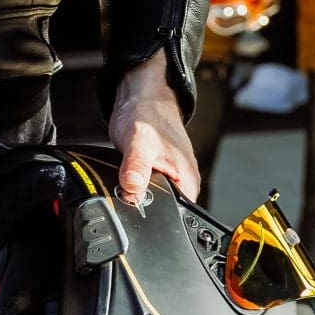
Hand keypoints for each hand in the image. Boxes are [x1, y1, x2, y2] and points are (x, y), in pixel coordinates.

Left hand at [109, 48, 199, 206]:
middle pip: (163, 211)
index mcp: (187, 180)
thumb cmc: (147, 115)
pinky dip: (133, 187)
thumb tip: (132, 191)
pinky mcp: (157, 174)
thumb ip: (136, 167)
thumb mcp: (139, 142)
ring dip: (136, 196)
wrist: (141, 98)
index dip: (153, 217)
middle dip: (142, 208)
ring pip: (151, 200)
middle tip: (128, 189)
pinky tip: (127, 176)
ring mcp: (170, 178)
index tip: (134, 207)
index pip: (177, 215)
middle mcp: (183, 182)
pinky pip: (145, 190)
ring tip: (128, 179)